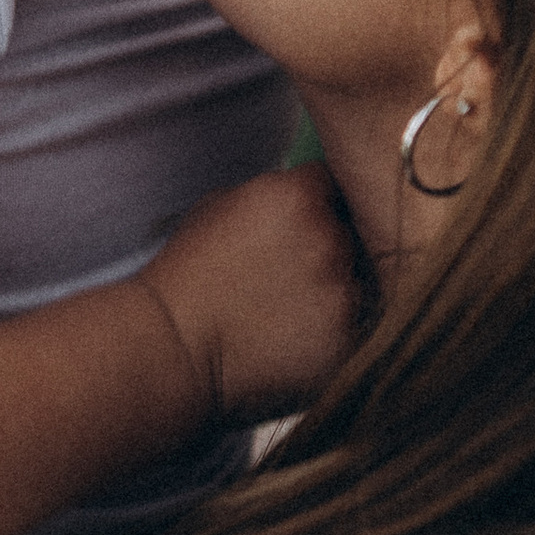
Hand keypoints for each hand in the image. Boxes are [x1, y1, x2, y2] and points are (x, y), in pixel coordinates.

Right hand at [141, 164, 366, 425]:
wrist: (172, 349)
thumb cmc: (188, 278)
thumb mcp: (222, 207)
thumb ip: (274, 194)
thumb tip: (309, 194)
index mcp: (298, 196)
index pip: (336, 185)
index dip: (320, 208)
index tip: (301, 230)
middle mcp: (330, 238)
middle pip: (356, 234)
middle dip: (333, 251)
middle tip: (293, 277)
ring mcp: (344, 292)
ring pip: (362, 283)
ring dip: (337, 294)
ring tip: (288, 312)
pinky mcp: (349, 340)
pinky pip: (358, 330)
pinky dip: (334, 335)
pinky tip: (294, 339)